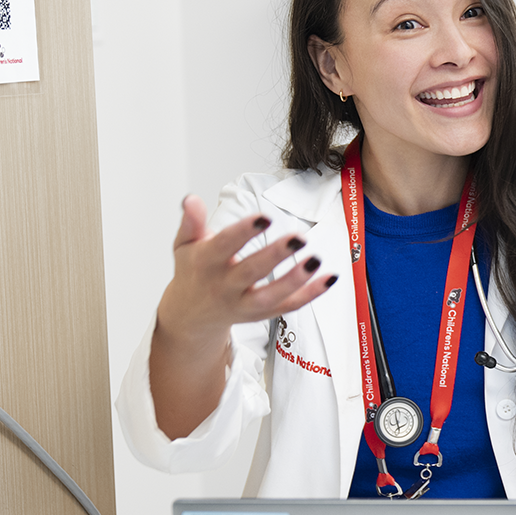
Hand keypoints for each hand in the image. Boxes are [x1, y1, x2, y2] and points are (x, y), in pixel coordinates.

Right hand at [157, 195, 336, 342]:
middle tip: (298, 238)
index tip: (264, 218)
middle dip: (275, 255)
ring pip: (271, 296)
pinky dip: (311, 294)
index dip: (243, 233)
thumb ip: (191, 222)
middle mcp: (225, 287)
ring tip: (316, 260)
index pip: (224, 247)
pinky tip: (330, 278)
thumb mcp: (185, 245)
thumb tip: (192, 199)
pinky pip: (289, 306)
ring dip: (296, 280)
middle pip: (250, 272)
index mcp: (206, 264)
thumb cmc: (194, 271)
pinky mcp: (263, 314)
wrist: (192, 314)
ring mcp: (244, 304)